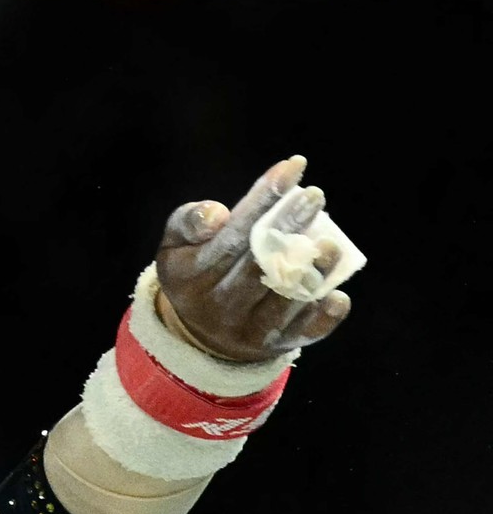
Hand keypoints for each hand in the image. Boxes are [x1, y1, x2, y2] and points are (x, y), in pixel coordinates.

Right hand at [155, 155, 353, 362]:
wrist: (202, 336)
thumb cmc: (197, 273)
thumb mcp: (176, 245)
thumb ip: (189, 222)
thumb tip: (217, 213)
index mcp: (190, 276)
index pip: (230, 234)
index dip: (262, 199)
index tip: (292, 167)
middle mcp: (218, 305)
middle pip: (257, 263)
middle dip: (288, 227)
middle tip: (314, 196)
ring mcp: (248, 329)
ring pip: (283, 298)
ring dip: (311, 271)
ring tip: (330, 243)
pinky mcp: (275, 346)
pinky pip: (302, 333)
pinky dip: (322, 317)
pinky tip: (338, 295)